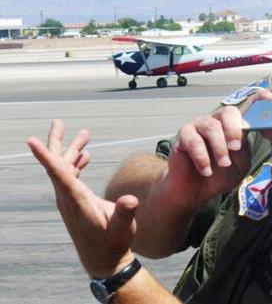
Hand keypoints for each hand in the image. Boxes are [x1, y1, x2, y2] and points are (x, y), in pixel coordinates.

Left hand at [27, 119, 138, 277]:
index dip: (45, 155)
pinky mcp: (75, 201)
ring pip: (65, 168)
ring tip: (84, 134)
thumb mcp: (122, 228)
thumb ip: (125, 213)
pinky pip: (71, 176)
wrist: (104, 259)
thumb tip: (130, 200)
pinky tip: (85, 156)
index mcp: (76, 200)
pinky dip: (77, 163)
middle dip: (58, 141)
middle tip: (58, 121)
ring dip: (72, 150)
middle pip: (57, 164)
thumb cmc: (113, 243)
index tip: (30, 140)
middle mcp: (68, 197)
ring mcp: (70, 199)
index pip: (57, 173)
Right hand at [167, 89, 271, 205]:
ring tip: (223, 164)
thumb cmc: (218, 175)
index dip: (259, 99)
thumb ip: (244, 149)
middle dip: (234, 129)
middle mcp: (217, 121)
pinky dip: (203, 158)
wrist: (194, 191)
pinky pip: (194, 141)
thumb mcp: (239, 165)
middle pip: (228, 112)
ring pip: (212, 126)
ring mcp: (199, 125)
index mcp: (234, 126)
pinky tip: (206, 171)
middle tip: (236, 148)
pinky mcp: (183, 135)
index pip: (248, 106)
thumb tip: (245, 132)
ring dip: (219, 147)